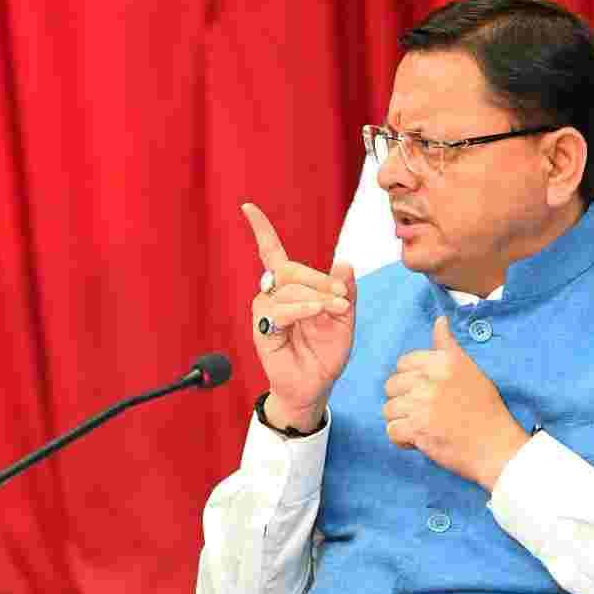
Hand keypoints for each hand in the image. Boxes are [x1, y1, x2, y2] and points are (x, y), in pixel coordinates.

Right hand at [243, 203, 355, 431]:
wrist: (316, 386)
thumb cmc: (326, 353)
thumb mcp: (345, 319)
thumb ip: (345, 291)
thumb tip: (344, 262)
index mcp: (291, 288)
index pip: (271, 252)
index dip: (261, 230)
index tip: (247, 207)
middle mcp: (274, 296)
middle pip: (289, 268)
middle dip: (319, 279)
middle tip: (343, 298)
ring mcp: (267, 312)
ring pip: (287, 287)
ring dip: (317, 296)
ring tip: (336, 310)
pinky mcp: (263, 330)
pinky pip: (280, 309)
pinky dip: (302, 308)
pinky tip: (317, 313)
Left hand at [382, 316, 528, 489]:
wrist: (497, 446)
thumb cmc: (486, 408)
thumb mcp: (470, 369)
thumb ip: (448, 346)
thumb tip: (439, 320)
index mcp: (442, 362)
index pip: (402, 363)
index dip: (410, 380)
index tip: (425, 391)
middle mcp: (430, 380)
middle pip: (391, 386)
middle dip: (403, 400)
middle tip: (424, 411)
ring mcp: (421, 405)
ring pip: (388, 409)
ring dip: (402, 420)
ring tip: (422, 425)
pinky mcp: (417, 430)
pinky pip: (391, 431)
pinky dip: (402, 439)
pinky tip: (419, 439)